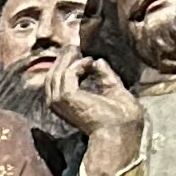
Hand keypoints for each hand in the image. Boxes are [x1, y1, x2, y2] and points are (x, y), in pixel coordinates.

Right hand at [44, 54, 141, 171]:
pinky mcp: (67, 96)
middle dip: (62, 59)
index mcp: (68, 105)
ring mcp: (60, 101)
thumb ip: (104, 76)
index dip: (64, 66)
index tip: (77, 54)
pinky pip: (68, 73)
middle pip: (53, 75)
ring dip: (68, 58)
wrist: (122, 129)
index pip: (57, 82)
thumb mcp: (112, 89)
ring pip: (57, 72)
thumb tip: (97, 61)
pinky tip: (90, 62)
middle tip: (73, 46)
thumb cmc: (120, 117)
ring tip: (77, 49)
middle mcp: (59, 104)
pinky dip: (79, 65)